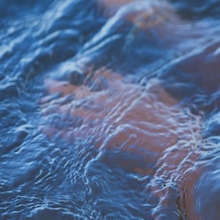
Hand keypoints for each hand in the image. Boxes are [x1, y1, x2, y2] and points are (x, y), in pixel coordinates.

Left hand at [41, 67, 200, 161]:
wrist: (174, 148)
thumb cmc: (177, 129)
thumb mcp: (171, 104)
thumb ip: (159, 92)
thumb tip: (154, 82)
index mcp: (131, 93)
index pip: (108, 78)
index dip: (94, 76)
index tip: (83, 71)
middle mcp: (114, 103)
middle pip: (83, 93)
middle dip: (64, 89)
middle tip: (48, 84)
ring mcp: (106, 120)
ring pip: (74, 111)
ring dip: (57, 108)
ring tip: (43, 105)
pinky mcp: (101, 138)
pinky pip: (73, 134)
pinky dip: (58, 132)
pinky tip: (45, 129)